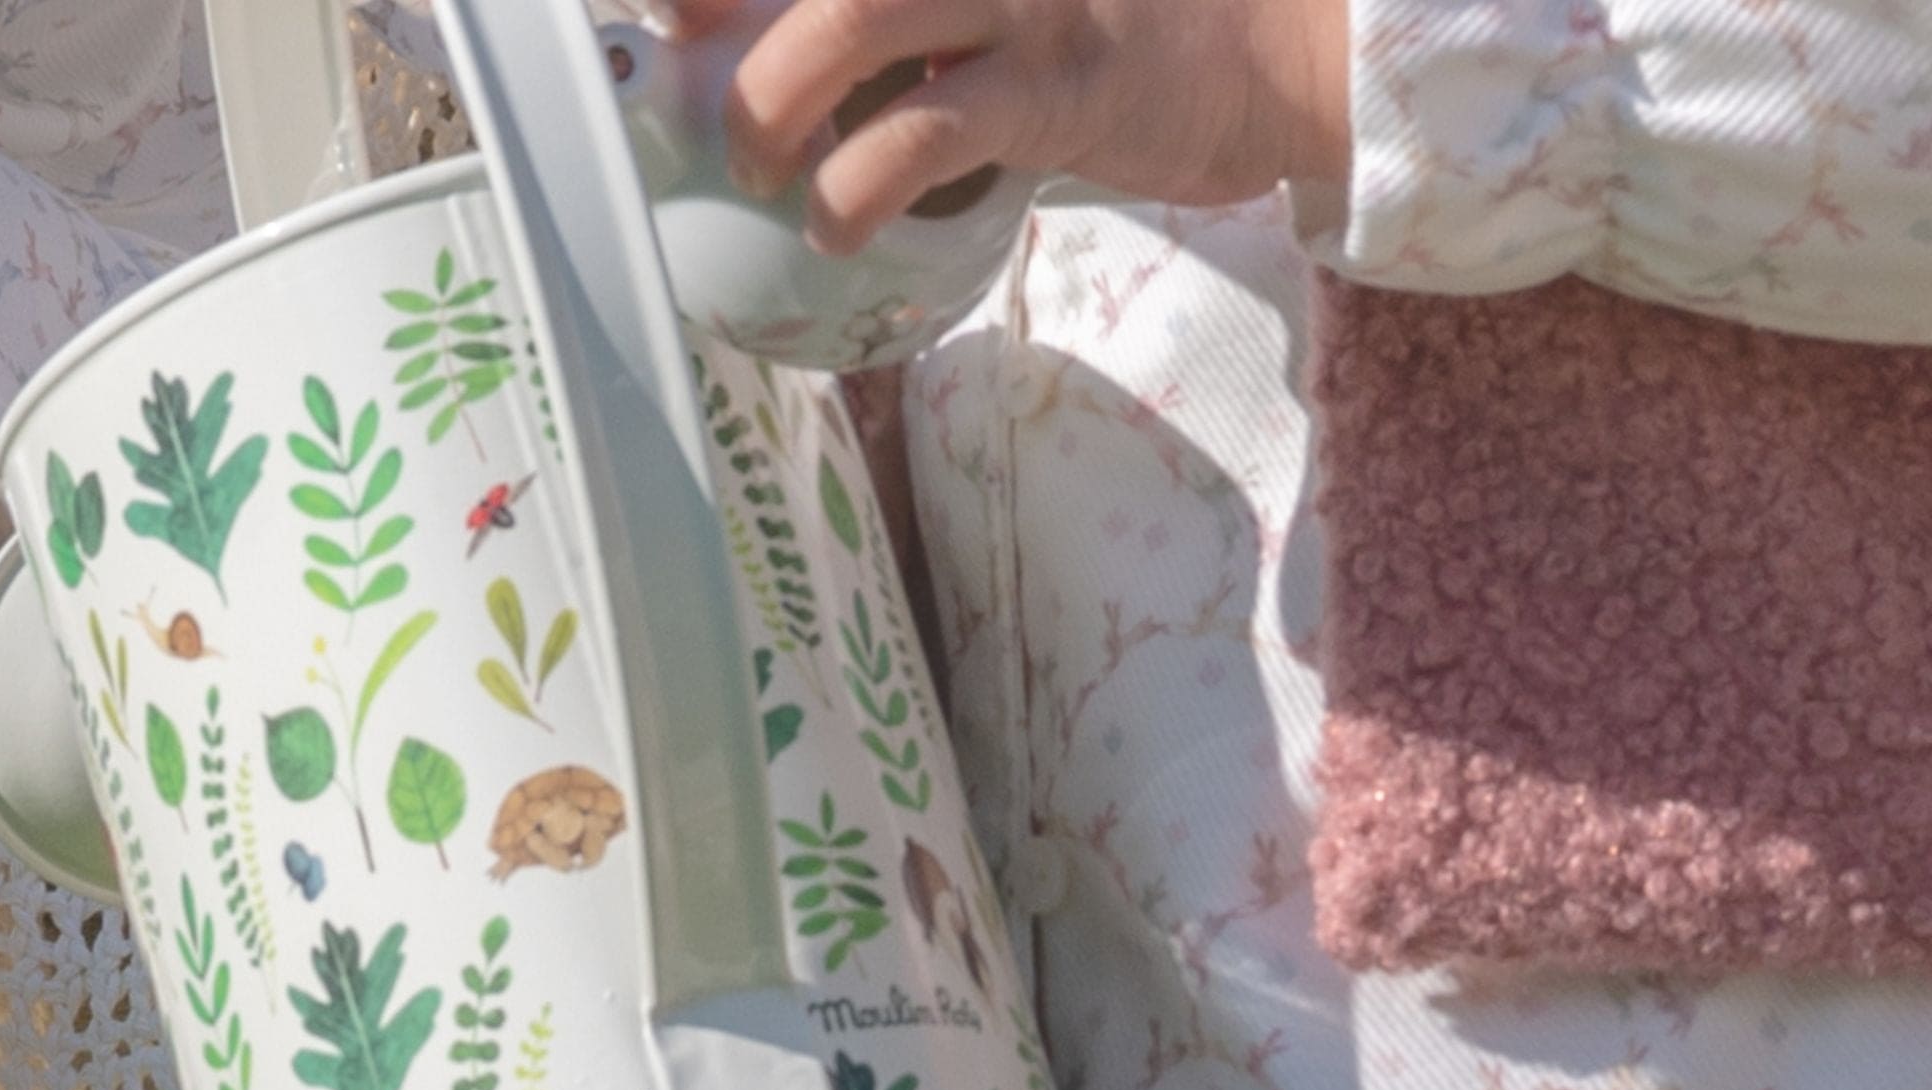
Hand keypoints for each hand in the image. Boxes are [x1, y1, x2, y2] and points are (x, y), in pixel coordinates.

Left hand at [672, 0, 1353, 252]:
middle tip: (675, 56)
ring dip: (776, 92)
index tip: (664, 6)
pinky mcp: (1056, 81)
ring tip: (755, 164)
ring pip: (851, 9)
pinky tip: (834, 226)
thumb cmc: (1117, 15)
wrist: (1267, 45)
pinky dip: (859, 183)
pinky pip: (929, 131)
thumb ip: (906, 5)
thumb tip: (785, 46)